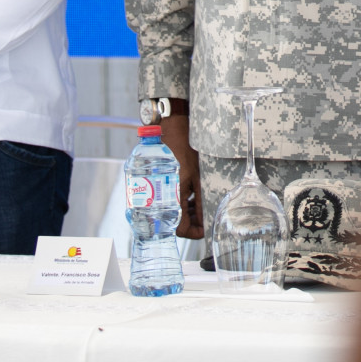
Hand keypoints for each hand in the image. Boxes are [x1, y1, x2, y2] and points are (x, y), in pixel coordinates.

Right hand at [157, 114, 204, 238]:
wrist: (169, 129)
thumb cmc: (184, 149)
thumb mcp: (198, 176)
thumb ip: (201, 200)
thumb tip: (207, 218)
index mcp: (172, 198)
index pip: (181, 230)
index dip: (195, 232)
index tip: (206, 228)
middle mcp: (160, 198)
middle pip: (174, 222)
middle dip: (190, 222)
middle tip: (204, 216)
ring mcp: (155, 191)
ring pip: (170, 212)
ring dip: (184, 212)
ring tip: (197, 205)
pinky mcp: (153, 184)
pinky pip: (165, 200)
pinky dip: (177, 202)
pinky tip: (188, 196)